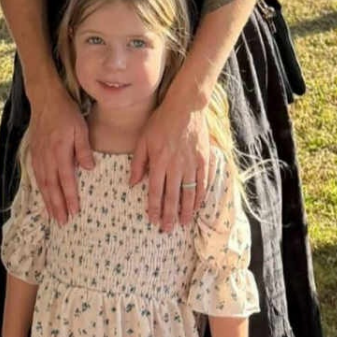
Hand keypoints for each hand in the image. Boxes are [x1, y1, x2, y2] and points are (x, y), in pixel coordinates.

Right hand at [27, 77, 94, 224]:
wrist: (45, 99)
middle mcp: (47, 157)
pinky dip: (41, 189)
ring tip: (53, 216)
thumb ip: (83, 149)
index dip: (70, 197)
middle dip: (57, 206)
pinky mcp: (34, 153)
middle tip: (63, 222)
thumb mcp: (80, 128)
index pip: (66, 180)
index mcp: (60, 151)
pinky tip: (44, 196)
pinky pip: (37, 176)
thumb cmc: (66, 112)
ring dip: (48, 201)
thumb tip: (89, 168)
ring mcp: (39, 155)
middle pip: (52, 187)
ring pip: (43, 184)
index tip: (74, 212)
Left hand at [130, 99, 211, 230]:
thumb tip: (132, 183)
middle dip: (169, 215)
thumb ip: (138, 162)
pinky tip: (197, 206)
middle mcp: (175, 166)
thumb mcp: (143, 139)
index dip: (154, 207)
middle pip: (172, 196)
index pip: (155, 191)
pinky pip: (202, 183)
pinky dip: (199, 197)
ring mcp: (191, 164)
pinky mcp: (203, 160)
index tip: (153, 220)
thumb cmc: (161, 122)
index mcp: (158, 161)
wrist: (185, 107)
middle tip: (168, 229)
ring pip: (188, 193)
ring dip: (185, 210)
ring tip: (183, 224)